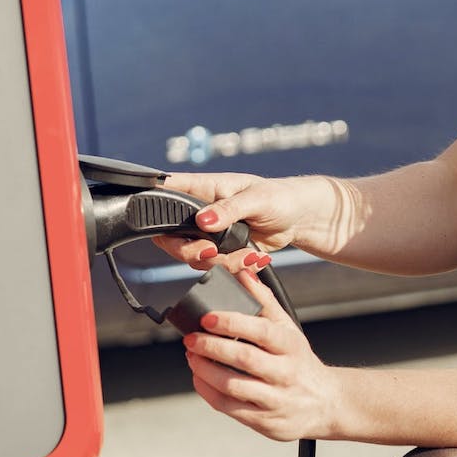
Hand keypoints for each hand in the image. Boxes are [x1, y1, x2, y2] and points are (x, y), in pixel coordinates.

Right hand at [153, 172, 316, 270]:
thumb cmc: (279, 197)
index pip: (169, 189)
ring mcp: (208, 233)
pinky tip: (253, 258)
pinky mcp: (220, 251)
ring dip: (219, 262)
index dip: (158, 203)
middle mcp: (200, 211)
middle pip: (170, 235)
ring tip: (247, 254)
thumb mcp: (257, 198)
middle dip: (188, 250)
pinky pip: (214, 267)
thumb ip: (229, 209)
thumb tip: (203, 220)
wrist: (297, 218)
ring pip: (192, 256)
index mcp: (204, 187)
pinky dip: (233, 268)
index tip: (168, 222)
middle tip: (212, 252)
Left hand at [182, 270, 339, 441]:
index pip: (261, 332)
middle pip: (245, 359)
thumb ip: (265, 303)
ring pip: (233, 386)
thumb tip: (244, 274)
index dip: (232, 323)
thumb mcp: (288, 329)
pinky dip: (208, 392)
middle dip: (212, 347)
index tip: (207, 317)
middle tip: (191, 339)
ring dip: (205, 371)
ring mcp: (276, 400)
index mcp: (291, 346)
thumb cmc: (299, 362)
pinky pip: (230, 408)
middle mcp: (285, 374)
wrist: (325, 403)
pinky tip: (199, 377)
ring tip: (192, 356)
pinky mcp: (264, 421)